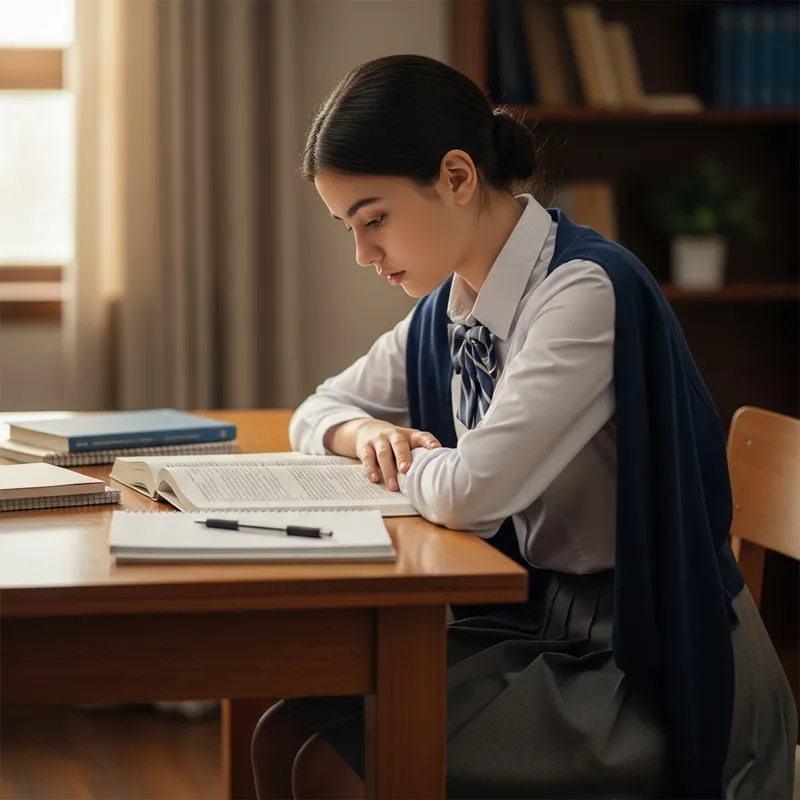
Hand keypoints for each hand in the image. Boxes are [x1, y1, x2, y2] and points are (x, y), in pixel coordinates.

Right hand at [325, 419, 440, 490]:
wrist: (367, 429)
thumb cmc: (393, 442)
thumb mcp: (407, 442)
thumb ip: (419, 453)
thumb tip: (436, 474)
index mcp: (409, 435)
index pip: (422, 436)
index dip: (429, 442)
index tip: (436, 448)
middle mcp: (394, 435)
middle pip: (399, 444)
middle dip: (403, 457)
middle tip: (406, 470)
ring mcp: (378, 440)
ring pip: (383, 453)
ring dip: (388, 470)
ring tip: (392, 486)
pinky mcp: (365, 447)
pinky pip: (367, 458)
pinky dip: (371, 469)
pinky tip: (375, 479)